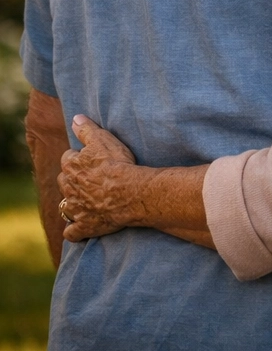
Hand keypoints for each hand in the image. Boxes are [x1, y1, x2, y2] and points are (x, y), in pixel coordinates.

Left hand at [58, 116, 145, 241]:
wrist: (129, 192)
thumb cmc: (118, 164)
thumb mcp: (103, 140)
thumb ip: (87, 130)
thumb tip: (76, 118)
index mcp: (71, 167)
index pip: (68, 158)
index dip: (78, 158)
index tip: (88, 158)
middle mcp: (68, 188)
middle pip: (64, 182)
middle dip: (72, 180)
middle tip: (87, 179)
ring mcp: (75, 209)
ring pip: (65, 206)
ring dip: (71, 203)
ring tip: (83, 201)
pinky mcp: (84, 225)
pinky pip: (72, 232)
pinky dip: (73, 231)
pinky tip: (78, 229)